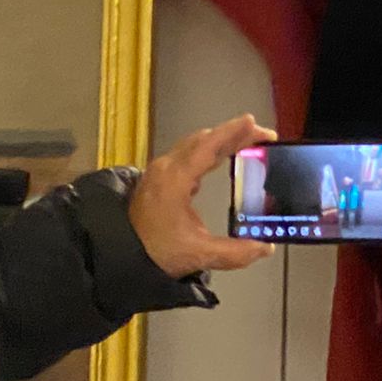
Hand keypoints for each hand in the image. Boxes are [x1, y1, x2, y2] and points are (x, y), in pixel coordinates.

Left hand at [129, 114, 277, 279]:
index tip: (254, 122)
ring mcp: (160, 173)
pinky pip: (187, 155)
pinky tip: (220, 158)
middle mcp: (166, 169)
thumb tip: (264, 248)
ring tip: (246, 141)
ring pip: (194, 145)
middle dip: (234, 133)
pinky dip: (209, 150)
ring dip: (221, 140)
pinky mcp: (158, 180)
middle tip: (262, 135)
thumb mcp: (197, 254)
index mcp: (174, 180)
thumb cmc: (153, 251)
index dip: (232, 132)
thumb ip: (234, 252)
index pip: (208, 146)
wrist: (117, 258)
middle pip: (203, 140)